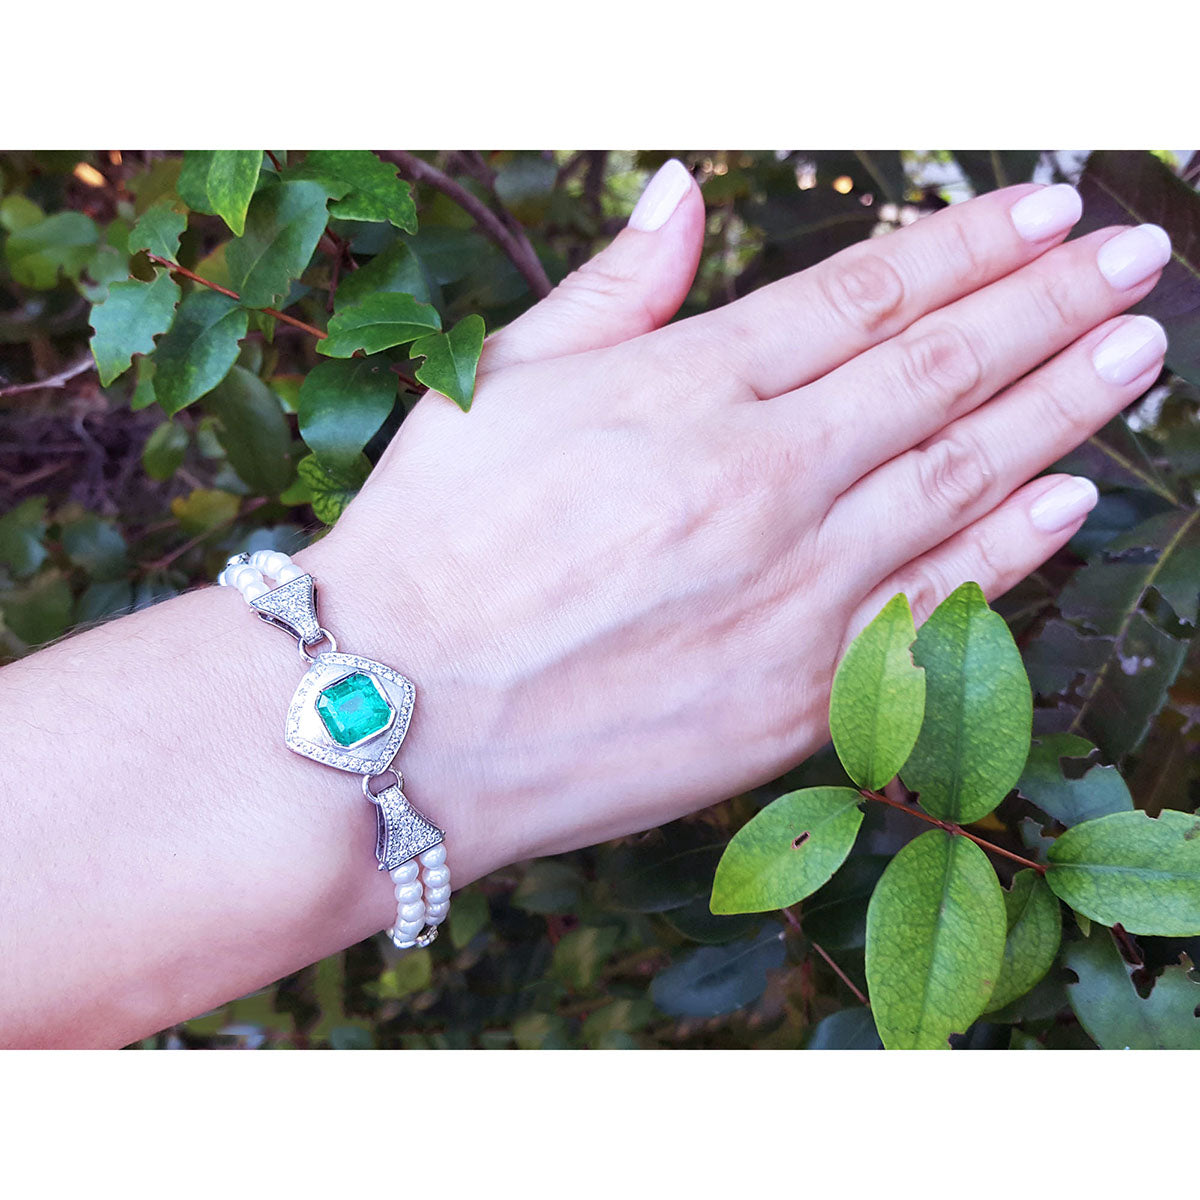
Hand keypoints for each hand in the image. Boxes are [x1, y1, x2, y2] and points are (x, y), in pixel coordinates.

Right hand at [307, 160, 1169, 887]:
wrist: (398, 718)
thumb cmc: (431, 545)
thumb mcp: (501, 384)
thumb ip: (612, 290)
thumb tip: (685, 192)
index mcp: (687, 388)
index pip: (866, 294)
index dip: (970, 244)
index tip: (1048, 210)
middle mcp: (760, 478)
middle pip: (941, 369)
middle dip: (1051, 303)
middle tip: (1134, 260)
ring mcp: (792, 590)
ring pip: (964, 475)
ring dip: (1064, 403)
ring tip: (1138, 351)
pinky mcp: (798, 695)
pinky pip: (934, 606)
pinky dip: (1014, 548)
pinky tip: (1074, 498)